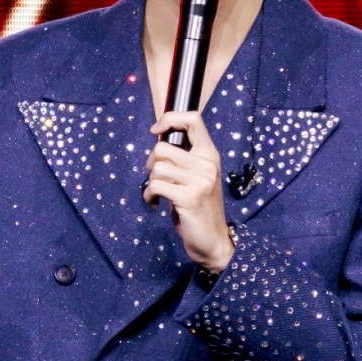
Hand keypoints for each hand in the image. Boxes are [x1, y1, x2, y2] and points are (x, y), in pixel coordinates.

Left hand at [143, 112, 235, 271]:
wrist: (213, 241)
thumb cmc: (199, 209)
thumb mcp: (195, 178)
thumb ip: (183, 160)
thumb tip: (158, 140)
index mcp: (210, 155)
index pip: (193, 119)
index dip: (170, 119)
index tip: (155, 130)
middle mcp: (207, 164)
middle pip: (162, 148)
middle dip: (150, 163)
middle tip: (156, 178)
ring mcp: (201, 180)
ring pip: (157, 168)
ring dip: (150, 183)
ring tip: (157, 194)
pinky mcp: (189, 197)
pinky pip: (155, 186)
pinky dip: (148, 196)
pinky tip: (154, 204)